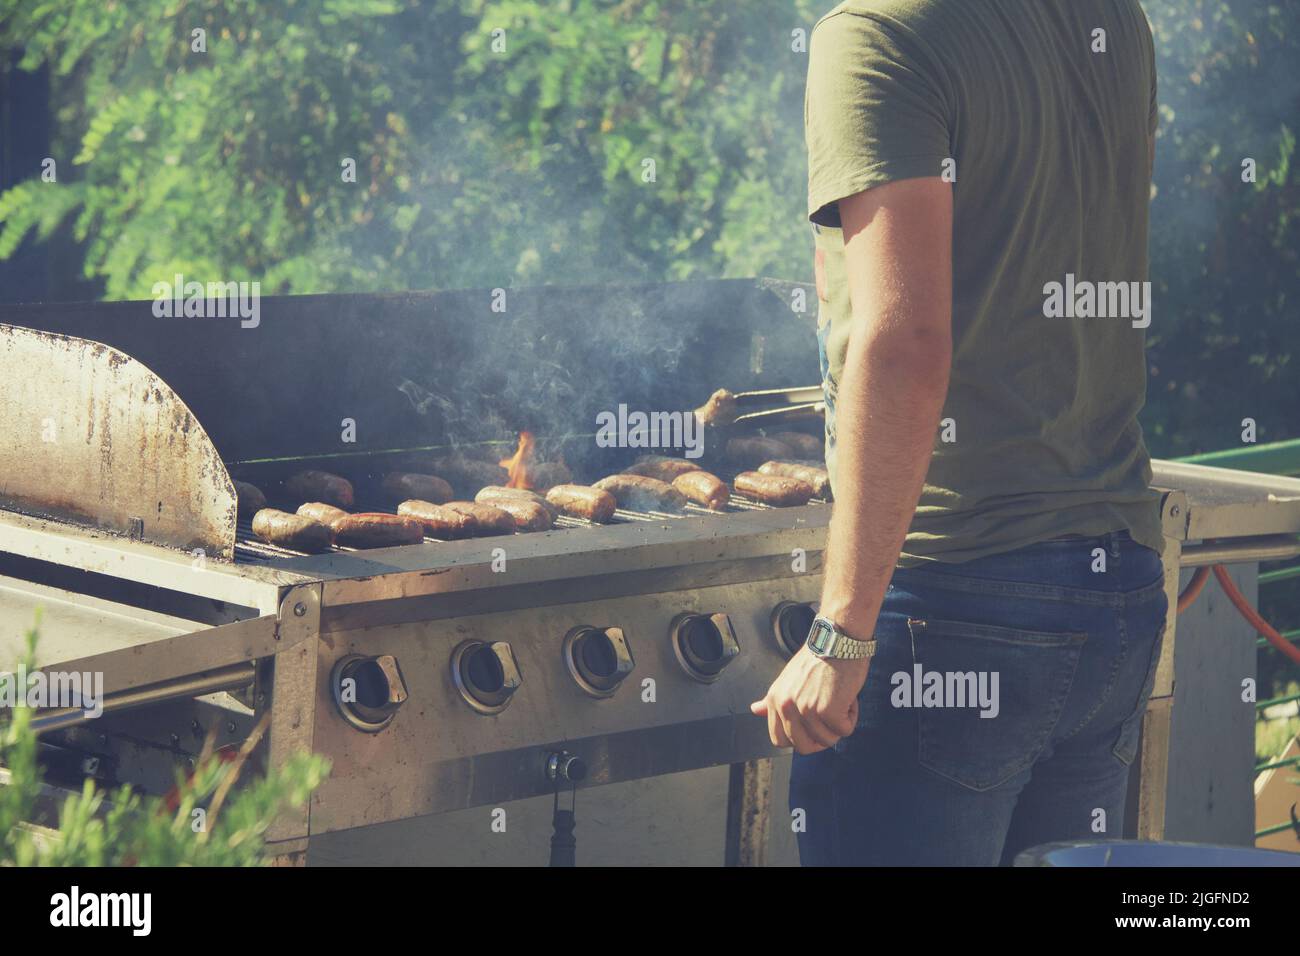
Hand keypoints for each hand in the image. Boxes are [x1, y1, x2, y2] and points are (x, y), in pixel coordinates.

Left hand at [750, 646, 869, 753]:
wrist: (838, 639)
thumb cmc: (818, 657)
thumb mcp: (788, 678)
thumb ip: (772, 700)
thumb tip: (755, 710)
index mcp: (775, 699)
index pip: (779, 740)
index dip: (799, 739)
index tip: (812, 729)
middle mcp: (787, 706)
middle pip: (803, 746)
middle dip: (821, 738)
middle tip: (831, 718)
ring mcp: (806, 709)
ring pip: (827, 740)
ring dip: (839, 724)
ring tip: (839, 700)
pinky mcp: (828, 710)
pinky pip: (843, 731)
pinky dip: (851, 717)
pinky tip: (848, 698)